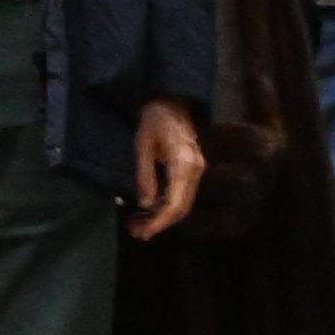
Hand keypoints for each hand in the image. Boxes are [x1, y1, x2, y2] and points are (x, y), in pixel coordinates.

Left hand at [130, 97, 206, 240]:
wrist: (171, 101)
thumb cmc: (154, 120)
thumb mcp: (142, 146)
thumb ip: (144, 175)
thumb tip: (145, 204)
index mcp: (183, 164)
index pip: (175, 203)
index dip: (160, 221)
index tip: (143, 232)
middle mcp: (195, 170)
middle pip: (181, 207)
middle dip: (159, 223)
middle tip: (137, 233)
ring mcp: (197, 170)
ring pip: (182, 203)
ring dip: (162, 217)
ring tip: (138, 225)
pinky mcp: (192, 170)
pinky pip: (181, 194)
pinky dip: (166, 205)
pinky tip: (149, 210)